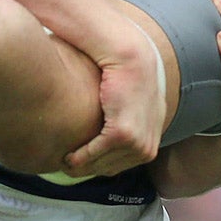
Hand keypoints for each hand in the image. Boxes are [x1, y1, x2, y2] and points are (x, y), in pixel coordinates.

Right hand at [64, 20, 167, 178]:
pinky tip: (68, 157)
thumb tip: (109, 114)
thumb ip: (122, 106)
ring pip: (106, 162)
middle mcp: (150, 137)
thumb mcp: (130, 90)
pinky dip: (81, 157)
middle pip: (117, 164)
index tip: (86, 162)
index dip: (107, 161)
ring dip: (85, 165)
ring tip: (66, 163)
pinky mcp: (123, 133)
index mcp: (154, 127)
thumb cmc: (125, 67)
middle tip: (70, 166)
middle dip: (93, 167)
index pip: (131, 156)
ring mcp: (139, 138)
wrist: (131, 53)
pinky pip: (98, 153)